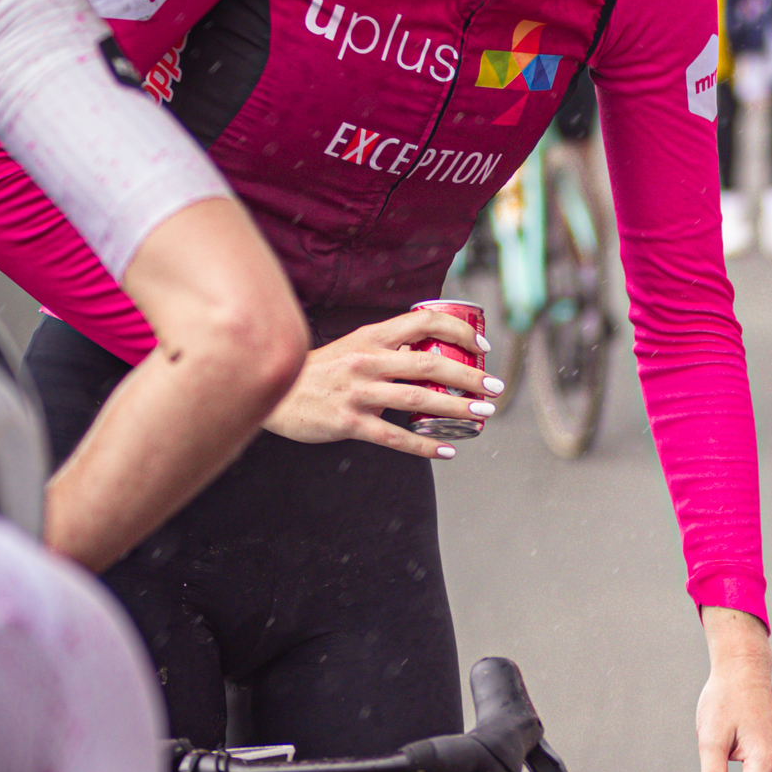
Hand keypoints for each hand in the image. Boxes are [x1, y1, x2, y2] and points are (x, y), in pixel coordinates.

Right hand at [262, 307, 505, 456]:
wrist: (276, 393)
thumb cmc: (321, 371)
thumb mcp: (352, 347)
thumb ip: (387, 346)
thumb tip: (429, 349)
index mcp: (371, 336)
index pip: (423, 322)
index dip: (458, 331)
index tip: (482, 346)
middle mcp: (367, 360)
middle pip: (429, 364)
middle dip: (469, 377)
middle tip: (495, 388)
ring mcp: (358, 392)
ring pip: (418, 399)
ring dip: (456, 409)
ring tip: (482, 416)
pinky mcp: (349, 422)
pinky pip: (395, 437)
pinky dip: (424, 445)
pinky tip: (447, 450)